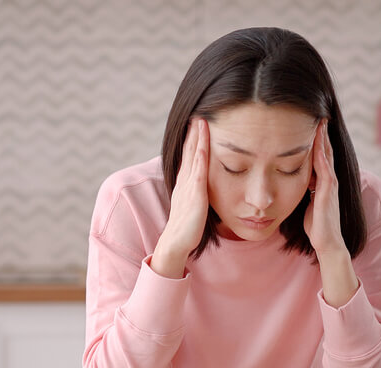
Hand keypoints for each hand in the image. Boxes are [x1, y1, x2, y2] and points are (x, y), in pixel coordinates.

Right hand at [152, 118, 209, 277]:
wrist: (175, 242)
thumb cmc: (186, 228)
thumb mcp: (191, 204)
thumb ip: (196, 193)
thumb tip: (203, 187)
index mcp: (184, 182)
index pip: (189, 156)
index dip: (192, 139)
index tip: (197, 122)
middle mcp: (184, 181)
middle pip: (189, 151)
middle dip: (194, 132)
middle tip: (198, 113)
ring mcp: (189, 186)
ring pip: (193, 157)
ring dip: (197, 138)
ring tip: (201, 120)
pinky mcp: (195, 195)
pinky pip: (199, 172)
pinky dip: (201, 156)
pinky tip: (205, 145)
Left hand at [304, 120, 346, 256]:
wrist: (326, 243)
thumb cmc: (315, 225)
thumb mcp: (306, 201)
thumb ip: (304, 189)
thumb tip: (291, 180)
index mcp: (322, 181)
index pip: (319, 154)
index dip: (315, 139)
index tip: (309, 122)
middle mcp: (329, 180)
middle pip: (325, 150)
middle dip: (321, 133)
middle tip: (317, 113)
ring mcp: (330, 185)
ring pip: (326, 156)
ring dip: (323, 139)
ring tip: (319, 122)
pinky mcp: (328, 193)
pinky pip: (325, 170)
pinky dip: (321, 156)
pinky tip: (317, 145)